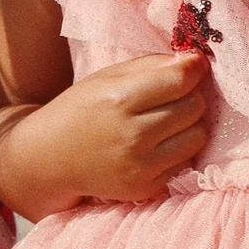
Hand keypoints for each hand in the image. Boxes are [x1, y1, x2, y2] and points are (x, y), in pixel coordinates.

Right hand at [0, 51, 209, 220]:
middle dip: (190, 95)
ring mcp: (141, 166)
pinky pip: (186, 162)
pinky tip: (158, 144)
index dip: (194, 68)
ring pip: (197, 137)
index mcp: (120, 99)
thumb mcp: (108, 76)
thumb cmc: (80, 109)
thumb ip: (151, 65)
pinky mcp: (146, 188)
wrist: (50, 159)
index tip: (194, 65)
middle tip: (173, 94)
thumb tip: (196, 61)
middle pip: (194, 107)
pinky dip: (179, 150)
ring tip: (167, 120)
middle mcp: (132, 135)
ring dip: (190, 124)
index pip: (180, 80)